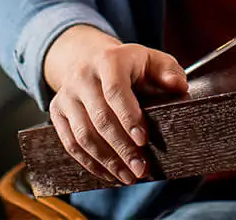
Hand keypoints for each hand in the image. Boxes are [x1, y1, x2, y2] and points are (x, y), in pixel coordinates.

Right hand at [44, 26, 186, 184]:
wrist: (88, 58)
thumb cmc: (128, 65)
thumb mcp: (150, 60)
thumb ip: (168, 70)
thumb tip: (179, 86)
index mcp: (108, 60)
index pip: (115, 91)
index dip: (129, 117)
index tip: (143, 140)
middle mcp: (82, 75)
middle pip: (100, 118)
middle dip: (122, 148)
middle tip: (141, 169)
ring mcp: (66, 93)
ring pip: (83, 135)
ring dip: (107, 161)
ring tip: (129, 177)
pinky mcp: (57, 110)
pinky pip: (70, 143)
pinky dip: (90, 163)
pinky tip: (108, 174)